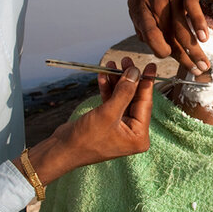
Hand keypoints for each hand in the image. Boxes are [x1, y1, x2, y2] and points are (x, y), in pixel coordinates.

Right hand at [37, 63, 160, 177]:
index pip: (145, 104)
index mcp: (139, 136)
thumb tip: (135, 73)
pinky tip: (103, 76)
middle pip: (134, 99)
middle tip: (126, 60)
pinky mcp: (107, 122)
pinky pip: (111, 102)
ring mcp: (119, 127)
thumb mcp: (108, 113)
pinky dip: (107, 89)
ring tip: (112, 63)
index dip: (146, 83)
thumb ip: (124, 92)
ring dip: (116, 81)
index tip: (150, 65)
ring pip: (122, 98)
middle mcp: (132, 132)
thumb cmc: (86, 139)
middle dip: (128, 79)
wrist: (62, 150)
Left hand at [130, 0, 212, 79]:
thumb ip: (141, 24)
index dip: (164, 53)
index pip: (152, 40)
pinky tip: (204, 37)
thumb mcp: (136, 1)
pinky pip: (192, 8)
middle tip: (198, 73)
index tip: (175, 63)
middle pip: (171, 39)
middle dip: (186, 59)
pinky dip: (198, 23)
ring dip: (194, 49)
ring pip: (182, 28)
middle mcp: (156, 7)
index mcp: (141, 13)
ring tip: (205, 63)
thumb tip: (148, 44)